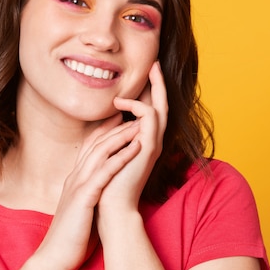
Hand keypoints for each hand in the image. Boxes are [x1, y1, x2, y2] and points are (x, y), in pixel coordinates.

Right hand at [33, 114, 141, 269]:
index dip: (105, 131)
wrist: (55, 257)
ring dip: (121, 136)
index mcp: (75, 180)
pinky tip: (135, 147)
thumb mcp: (81, 209)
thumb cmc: (71, 237)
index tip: (122, 119)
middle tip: (134, 112)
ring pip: (100, 151)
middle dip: (116, 126)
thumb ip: (89, 195)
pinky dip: (121, 157)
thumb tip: (103, 191)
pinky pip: (104, 172)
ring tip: (140, 124)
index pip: (90, 148)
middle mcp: (75, 177)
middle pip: (96, 143)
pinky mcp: (84, 197)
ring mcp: (78, 185)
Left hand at [98, 61, 167, 212]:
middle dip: (159, 83)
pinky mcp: (148, 148)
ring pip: (160, 107)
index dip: (150, 90)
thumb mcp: (109, 150)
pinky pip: (150, 118)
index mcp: (144, 141)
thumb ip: (114, 134)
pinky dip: (137, 106)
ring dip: (151, 89)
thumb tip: (111, 116)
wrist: (111, 206)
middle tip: (154, 63)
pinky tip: (120, 103)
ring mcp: (152, 144)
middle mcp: (152, 141)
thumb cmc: (107, 182)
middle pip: (162, 105)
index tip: (145, 72)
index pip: (151, 109)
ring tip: (137, 80)